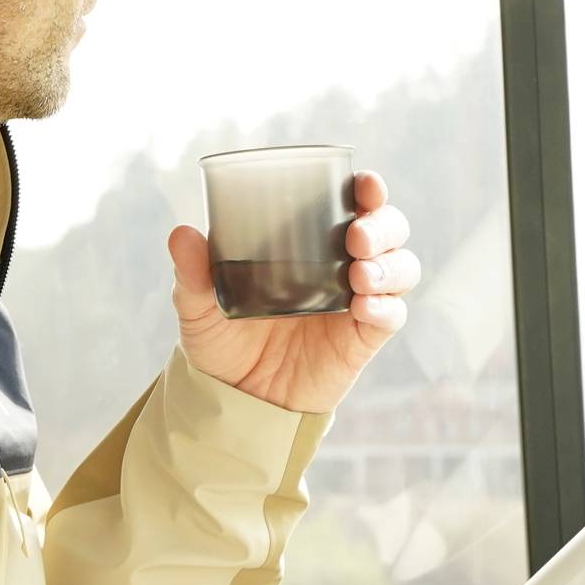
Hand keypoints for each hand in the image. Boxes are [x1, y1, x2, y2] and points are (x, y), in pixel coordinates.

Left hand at [168, 170, 419, 414]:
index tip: (364, 183)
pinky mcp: (362, 339)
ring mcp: (357, 302)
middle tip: (356, 235)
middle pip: (390, 230)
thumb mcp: (199, 306)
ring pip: (402, 268)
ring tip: (360, 274)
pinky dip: (386, 307)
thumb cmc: (222, 343)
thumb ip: (194, 273)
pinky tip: (364, 307)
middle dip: (383, 225)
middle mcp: (342, 266)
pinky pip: (391, 316)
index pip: (354, 204)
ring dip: (390, 264)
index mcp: (311, 243)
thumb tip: (182, 234)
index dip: (368, 189)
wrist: (235, 400)